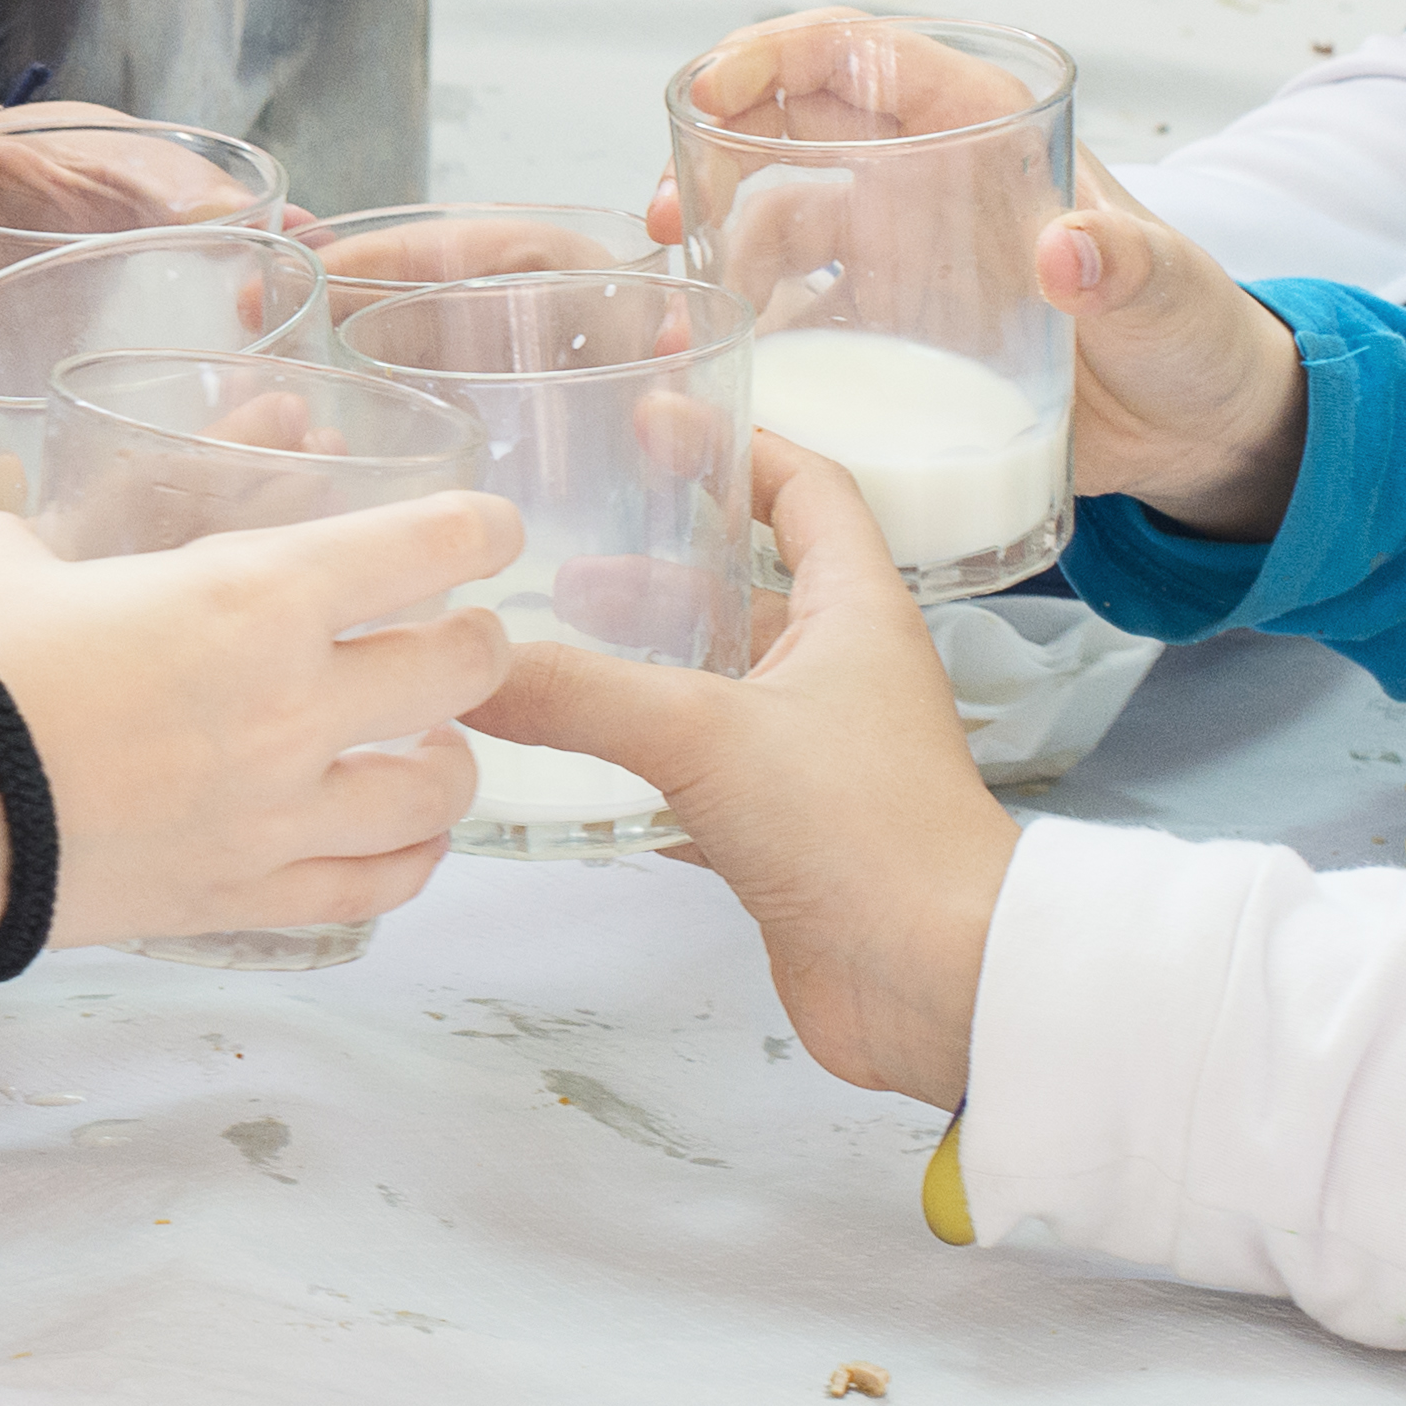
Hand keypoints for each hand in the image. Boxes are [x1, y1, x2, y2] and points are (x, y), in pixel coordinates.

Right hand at [0, 490, 510, 957]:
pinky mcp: (244, 897)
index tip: (489, 529)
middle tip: (457, 635)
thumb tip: (28, 553)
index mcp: (252, 593)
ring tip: (435, 745)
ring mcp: (278, 813)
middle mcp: (294, 704)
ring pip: (438, 790)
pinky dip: (409, 861)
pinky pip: (374, 887)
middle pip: (461, 668)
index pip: (426, 547)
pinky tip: (406, 841)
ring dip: (451, 758)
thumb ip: (47, 541)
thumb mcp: (0, 554)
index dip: (476, 529)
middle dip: (474, 642)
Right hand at [470, 439, 1015, 1103]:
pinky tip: (571, 767)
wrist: (938, 986)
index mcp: (855, 613)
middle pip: (749, 588)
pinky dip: (640, 767)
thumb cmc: (865, 833)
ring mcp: (815, 759)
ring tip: (547, 646)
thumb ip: (580, 696)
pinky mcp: (786, 837)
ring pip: (717, 686)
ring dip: (643, 664)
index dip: (740, 444)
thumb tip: (466, 668)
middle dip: (661, 562)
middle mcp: (840, 675)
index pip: (808, 491)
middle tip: (569, 543)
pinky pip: (702, 779)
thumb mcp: (705, 736)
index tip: (659, 418)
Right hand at [641, 10, 1305, 544]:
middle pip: (792, 124)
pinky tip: (724, 360)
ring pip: (778, 218)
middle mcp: (931, 175)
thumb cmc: (1196, 338)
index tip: (708, 95)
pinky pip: (797, 308)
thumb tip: (1067, 249)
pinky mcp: (892, 328)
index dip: (774, 57)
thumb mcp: (1173, 298)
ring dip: (720, 248)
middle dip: (711, 149)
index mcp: (988, 127)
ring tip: (686, 309)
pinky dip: (750, 323)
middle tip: (664, 216)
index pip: (862, 53)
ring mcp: (904, 251)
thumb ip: (1132, 270)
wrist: (1200, 434)